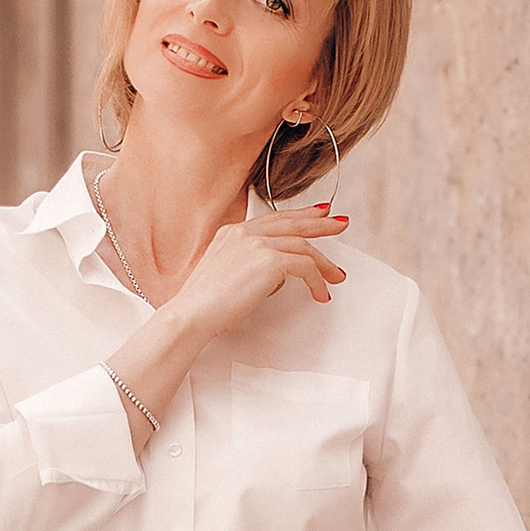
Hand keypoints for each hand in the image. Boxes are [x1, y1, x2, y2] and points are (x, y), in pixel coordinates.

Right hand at [172, 200, 348, 339]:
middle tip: (339, 224)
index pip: (273, 218)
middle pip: (292, 222)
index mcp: (232, 232)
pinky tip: (320, 292)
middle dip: (319, 223)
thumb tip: (273, 274)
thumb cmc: (203, 304)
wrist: (190, 315)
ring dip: (324, 261)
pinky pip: (305, 266)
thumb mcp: (225, 274)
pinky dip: (317, 280)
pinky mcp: (269, 261)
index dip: (297, 216)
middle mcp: (244, 232)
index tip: (316, 215)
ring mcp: (256, 244)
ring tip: (336, 274)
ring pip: (303, 245)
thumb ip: (246, 264)